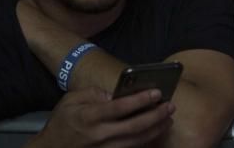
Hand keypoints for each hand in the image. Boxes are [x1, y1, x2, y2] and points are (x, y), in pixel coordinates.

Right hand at [35, 87, 173, 147]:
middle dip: (156, 115)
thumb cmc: (62, 122)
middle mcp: (99, 135)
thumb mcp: (71, 99)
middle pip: (134, 126)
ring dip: (155, 129)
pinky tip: (156, 132)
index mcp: (90, 117)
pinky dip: (145, 141)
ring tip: (168, 118)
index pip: (120, 107)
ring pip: (136, 140)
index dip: (141, 99)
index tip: (157, 92)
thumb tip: (116, 95)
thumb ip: (94, 93)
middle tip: (170, 105)